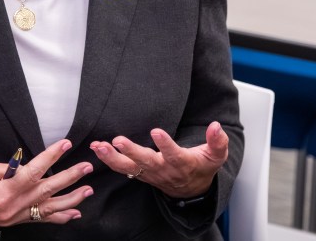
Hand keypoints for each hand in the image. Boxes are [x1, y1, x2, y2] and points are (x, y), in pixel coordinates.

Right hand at [0, 139, 93, 225]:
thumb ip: (7, 167)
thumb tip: (27, 163)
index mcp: (3, 192)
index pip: (34, 172)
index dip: (51, 157)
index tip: (65, 145)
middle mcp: (12, 207)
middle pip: (47, 190)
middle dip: (70, 178)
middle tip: (87, 167)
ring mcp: (14, 216)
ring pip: (49, 209)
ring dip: (71, 199)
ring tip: (88, 190)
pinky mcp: (14, 220)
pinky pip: (41, 220)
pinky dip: (59, 217)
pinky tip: (73, 213)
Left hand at [90, 122, 228, 199]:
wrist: (192, 190)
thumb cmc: (202, 167)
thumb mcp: (216, 156)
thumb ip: (218, 142)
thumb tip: (216, 126)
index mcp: (182, 163)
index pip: (173, 154)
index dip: (165, 144)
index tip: (156, 131)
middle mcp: (163, 169)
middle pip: (146, 162)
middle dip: (131, 151)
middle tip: (118, 140)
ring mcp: (150, 173)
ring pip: (129, 167)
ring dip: (112, 157)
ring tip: (100, 145)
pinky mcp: (141, 174)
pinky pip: (122, 168)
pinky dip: (108, 159)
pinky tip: (97, 148)